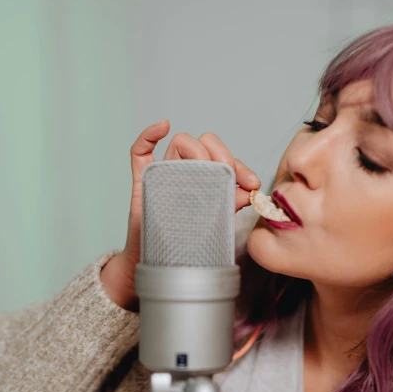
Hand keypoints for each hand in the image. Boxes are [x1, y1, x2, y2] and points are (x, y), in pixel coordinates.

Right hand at [100, 121, 260, 309]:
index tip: (253, 183)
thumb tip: (249, 191)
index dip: (240, 166)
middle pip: (203, 143)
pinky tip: (164, 126)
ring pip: (180, 142)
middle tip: (230, 175)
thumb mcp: (216, 222)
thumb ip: (232, 204)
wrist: (163, 266)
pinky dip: (149, 133)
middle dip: (221, 154)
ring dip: (197, 150)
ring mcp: (164, 173)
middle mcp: (185, 171)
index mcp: (204, 178)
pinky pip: (139, 150)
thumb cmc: (189, 242)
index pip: (222, 158)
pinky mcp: (143, 181)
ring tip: (205, 168)